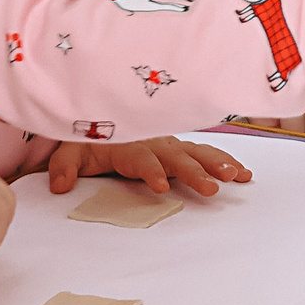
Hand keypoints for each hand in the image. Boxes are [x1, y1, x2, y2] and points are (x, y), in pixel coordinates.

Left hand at [46, 135, 250, 196]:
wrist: (102, 117)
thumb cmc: (89, 138)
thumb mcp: (70, 150)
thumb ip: (64, 167)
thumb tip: (60, 186)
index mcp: (130, 146)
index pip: (143, 159)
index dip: (152, 171)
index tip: (160, 186)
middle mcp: (156, 144)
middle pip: (178, 158)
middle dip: (195, 172)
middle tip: (213, 187)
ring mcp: (171, 145)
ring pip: (198, 153)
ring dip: (217, 164)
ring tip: (236, 177)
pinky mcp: (181, 148)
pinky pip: (206, 153)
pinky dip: (226, 160)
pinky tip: (244, 174)